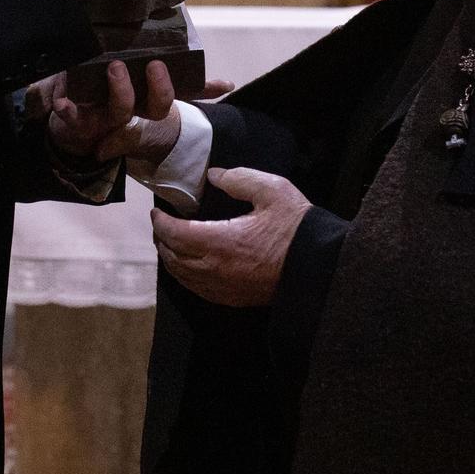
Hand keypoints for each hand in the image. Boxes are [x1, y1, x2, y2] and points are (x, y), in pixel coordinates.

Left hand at [30, 63, 236, 163]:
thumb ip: (193, 87)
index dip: (160, 88)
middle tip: (121, 66)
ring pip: (108, 114)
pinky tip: (61, 101)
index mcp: (145, 108)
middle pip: (130, 109)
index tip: (156, 65)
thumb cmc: (127, 101)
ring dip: (107, 95)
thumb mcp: (157, 92)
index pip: (160, 103)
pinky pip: (72, 117)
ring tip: (108, 70)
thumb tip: (229, 86)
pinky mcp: (76, 119)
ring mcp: (101, 120)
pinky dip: (67, 109)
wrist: (87, 127)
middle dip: (127, 91)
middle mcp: (125, 117)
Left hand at [150, 167, 310, 306]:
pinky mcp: (231, 298)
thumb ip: (239, 179)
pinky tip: (189, 267)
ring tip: (170, 243)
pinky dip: (184, 276)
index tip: (157, 212)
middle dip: (162, 239)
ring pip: (181, 276)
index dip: (160, 222)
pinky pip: (196, 289)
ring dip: (170, 259)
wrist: (317, 268)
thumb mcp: (272, 191)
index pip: (174, 234)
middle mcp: (215, 269)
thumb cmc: (296, 229)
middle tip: (161, 225)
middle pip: (172, 256)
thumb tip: (213, 175)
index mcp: (221, 242)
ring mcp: (222, 288)